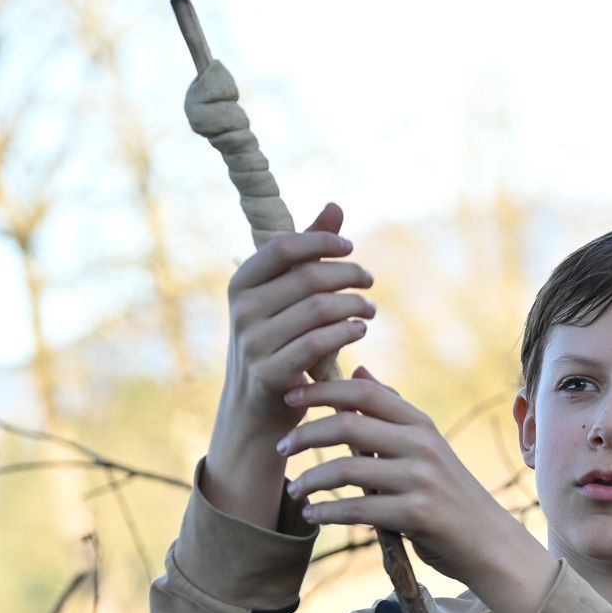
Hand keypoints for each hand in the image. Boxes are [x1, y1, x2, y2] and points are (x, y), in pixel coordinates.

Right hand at [220, 202, 374, 435]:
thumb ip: (309, 252)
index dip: (319, 242)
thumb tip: (336, 206)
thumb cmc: (278, 339)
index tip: (349, 248)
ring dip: (355, 305)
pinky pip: (318, 343)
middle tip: (369, 282)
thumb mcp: (285, 294)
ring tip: (370, 308)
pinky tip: (360, 328)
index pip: (283, 247)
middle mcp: (241, 311)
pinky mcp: (270, 374)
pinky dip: (346, 332)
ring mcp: (252, 343)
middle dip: (348, 276)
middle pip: (309, 278)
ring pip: (319, 309)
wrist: (257, 406)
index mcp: (241, 283)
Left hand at [277, 369, 555, 612]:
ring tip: (293, 489)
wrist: (488, 542)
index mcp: (420, 423)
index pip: (362, 392)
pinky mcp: (416, 514)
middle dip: (305, 435)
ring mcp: (420, 479)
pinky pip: (358, 509)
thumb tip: (358, 369)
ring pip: (347, 468)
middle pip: (348, 424)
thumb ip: (391, 412)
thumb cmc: (449, 493)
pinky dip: (327, 512)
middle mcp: (421, 445)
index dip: (320, 390)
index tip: (289, 397)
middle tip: (282, 447)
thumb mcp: (427, 445)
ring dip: (310, 479)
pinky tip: (313, 514)